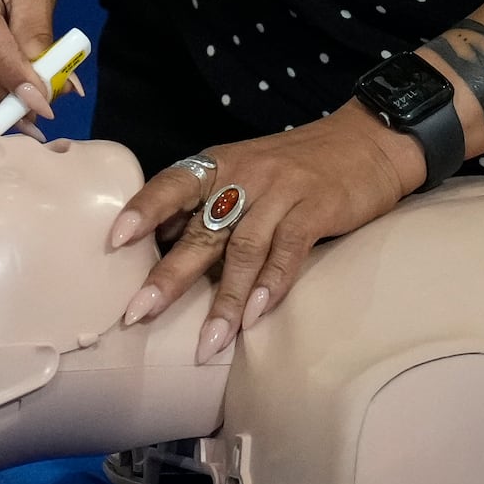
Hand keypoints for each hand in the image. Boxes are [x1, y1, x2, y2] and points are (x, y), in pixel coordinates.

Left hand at [110, 100, 425, 362]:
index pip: (172, 184)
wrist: (368, 140)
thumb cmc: (297, 165)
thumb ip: (209, 203)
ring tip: (206, 343)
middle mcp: (243, 175)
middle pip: (201, 230)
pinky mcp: (316, 209)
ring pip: (243, 250)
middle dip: (169, 276)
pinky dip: (270, 286)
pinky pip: (288, 251)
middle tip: (139, 313)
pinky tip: (255, 317)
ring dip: (223, 301)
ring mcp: (280, 192)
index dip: (143, 209)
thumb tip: (160, 244)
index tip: (115, 241)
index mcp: (219, 164)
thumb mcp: (245, 170)